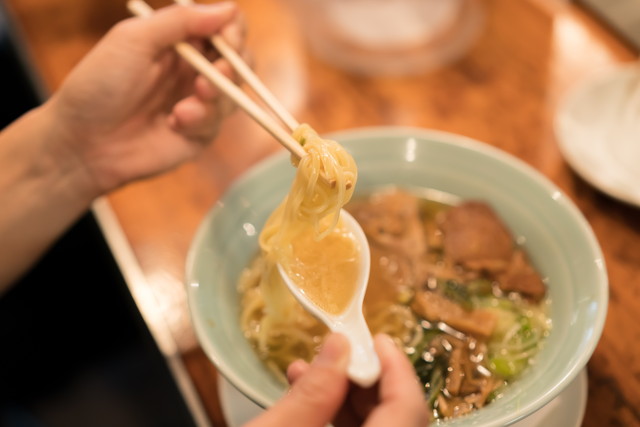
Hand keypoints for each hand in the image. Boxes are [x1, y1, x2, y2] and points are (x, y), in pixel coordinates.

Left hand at [46, 2, 244, 194]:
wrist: (85, 142)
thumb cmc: (100, 85)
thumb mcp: (134, 40)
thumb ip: (181, 21)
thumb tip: (229, 9)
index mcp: (179, 40)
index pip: (224, 25)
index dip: (234, 29)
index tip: (227, 39)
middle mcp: (193, 68)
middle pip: (241, 59)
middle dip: (234, 67)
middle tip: (215, 76)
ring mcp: (199, 102)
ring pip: (235, 93)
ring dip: (215, 98)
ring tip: (182, 109)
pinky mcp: (200, 132)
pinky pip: (219, 123)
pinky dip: (200, 121)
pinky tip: (173, 123)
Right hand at [245, 333, 429, 426]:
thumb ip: (311, 395)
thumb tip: (339, 345)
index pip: (408, 411)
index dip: (398, 370)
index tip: (378, 339)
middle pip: (397, 416)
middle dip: (366, 379)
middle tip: (340, 349)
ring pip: (378, 425)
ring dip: (345, 395)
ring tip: (307, 368)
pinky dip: (334, 415)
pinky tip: (304, 395)